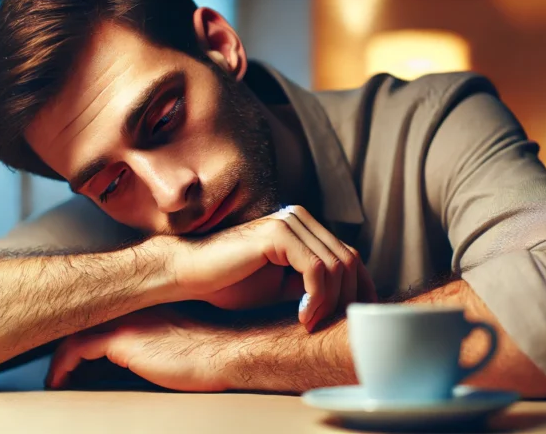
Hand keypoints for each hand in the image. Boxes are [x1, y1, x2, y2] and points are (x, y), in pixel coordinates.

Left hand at [45, 307, 235, 391]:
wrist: (226, 352)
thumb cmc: (212, 351)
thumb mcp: (177, 339)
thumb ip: (153, 342)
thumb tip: (137, 362)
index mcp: (147, 303)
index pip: (103, 310)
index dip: (85, 328)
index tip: (74, 354)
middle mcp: (132, 306)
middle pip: (85, 318)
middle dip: (66, 339)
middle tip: (55, 365)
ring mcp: (125, 319)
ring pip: (75, 331)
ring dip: (60, 355)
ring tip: (54, 376)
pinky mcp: (121, 339)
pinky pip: (76, 349)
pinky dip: (63, 365)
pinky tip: (58, 381)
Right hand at [171, 205, 376, 330]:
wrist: (188, 274)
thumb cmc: (229, 283)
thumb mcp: (283, 287)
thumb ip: (313, 286)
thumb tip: (348, 303)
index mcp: (303, 226)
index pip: (348, 256)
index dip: (357, 290)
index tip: (351, 321)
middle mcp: (300, 218)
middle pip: (347, 260)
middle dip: (346, 299)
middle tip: (329, 327)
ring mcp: (289, 222)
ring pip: (335, 266)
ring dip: (329, 302)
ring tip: (310, 324)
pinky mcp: (277, 233)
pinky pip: (315, 269)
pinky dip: (316, 297)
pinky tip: (302, 316)